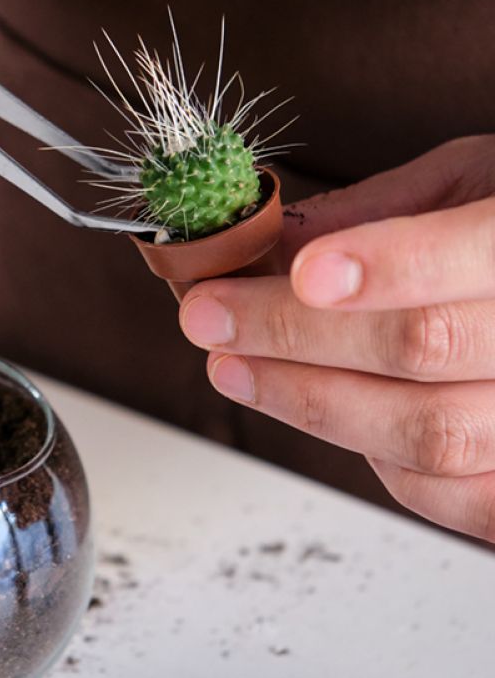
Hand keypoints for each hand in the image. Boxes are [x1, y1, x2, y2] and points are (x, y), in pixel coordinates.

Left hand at [178, 136, 494, 542]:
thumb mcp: (469, 181)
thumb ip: (378, 209)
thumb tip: (262, 239)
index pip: (476, 253)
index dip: (386, 265)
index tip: (301, 272)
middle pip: (427, 346)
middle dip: (296, 333)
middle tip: (210, 316)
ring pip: (430, 433)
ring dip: (309, 401)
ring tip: (234, 367)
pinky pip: (451, 496)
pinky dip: (372, 455)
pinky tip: (317, 409)